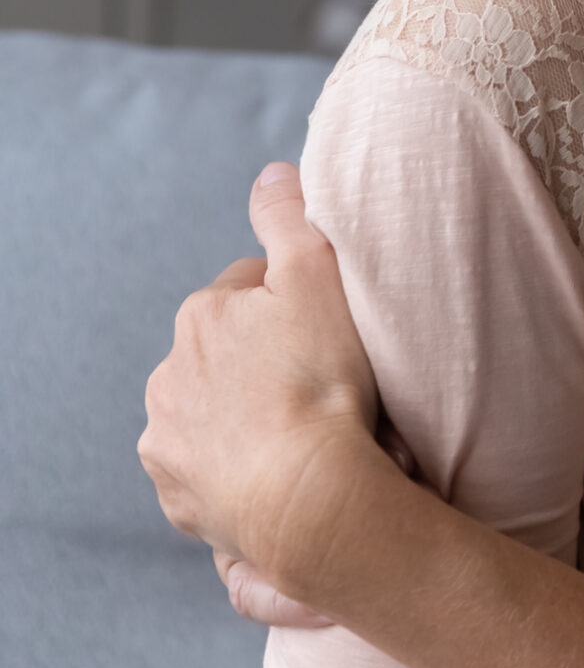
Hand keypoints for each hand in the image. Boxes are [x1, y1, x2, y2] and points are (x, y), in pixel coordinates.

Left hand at [139, 162, 394, 604]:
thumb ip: (291, 218)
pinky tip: (279, 470)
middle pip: (226, 354)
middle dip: (262, 362)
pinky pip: (208, 471)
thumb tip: (272, 173)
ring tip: (303, 432)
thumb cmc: (323, 381)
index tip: (329, 330)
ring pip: (212, 412)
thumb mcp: (319, 276)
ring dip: (245, 415)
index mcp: (203, 317)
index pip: (249, 290)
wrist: (308, 494)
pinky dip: (235, 468)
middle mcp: (169, 375)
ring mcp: (169, 440)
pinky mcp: (178, 494)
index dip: (295, 305)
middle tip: (322, 382)